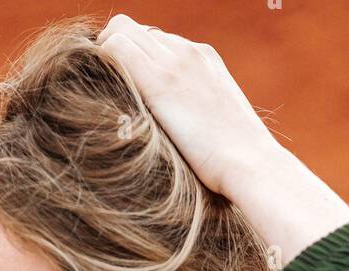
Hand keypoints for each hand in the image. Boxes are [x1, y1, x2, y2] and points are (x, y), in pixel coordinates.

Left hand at [96, 13, 276, 200]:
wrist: (251, 164)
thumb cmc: (237, 162)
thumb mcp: (218, 125)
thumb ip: (195, 113)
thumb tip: (176, 131)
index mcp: (205, 59)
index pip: (157, 39)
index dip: (135, 55)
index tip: (122, 81)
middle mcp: (189, 52)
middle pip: (137, 29)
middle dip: (114, 48)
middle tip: (101, 82)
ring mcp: (175, 63)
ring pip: (122, 29)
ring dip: (104, 54)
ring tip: (97, 87)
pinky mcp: (160, 82)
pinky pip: (116, 48)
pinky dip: (101, 61)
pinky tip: (98, 89)